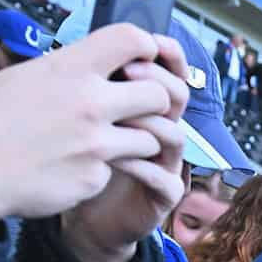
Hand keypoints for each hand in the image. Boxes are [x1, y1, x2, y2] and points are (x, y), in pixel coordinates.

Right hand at [0, 25, 187, 229]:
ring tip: (109, 142)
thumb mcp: (23, 76)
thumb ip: (66, 73)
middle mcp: (89, 103)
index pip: (129, 39)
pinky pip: (118, 171)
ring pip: (150, 139)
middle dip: (156, 102)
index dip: (146, 46)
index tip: (146, 56)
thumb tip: (94, 69)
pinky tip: (73, 166)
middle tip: (142, 109)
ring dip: (137, 141)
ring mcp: (96, 144)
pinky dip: (103, 169)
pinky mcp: (95, 178)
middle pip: (158, 95)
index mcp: (68, 69)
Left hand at [59, 34, 191, 261]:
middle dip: (156, 81)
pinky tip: (112, 157)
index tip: (145, 44)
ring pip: (174, 135)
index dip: (168, 58)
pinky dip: (139, 164)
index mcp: (147, 108)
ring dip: (146, 122)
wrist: (88, 216)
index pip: (171, 73)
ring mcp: (167, 164)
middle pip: (179, 97)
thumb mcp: (84, 117)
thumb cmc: (83, 161)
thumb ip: (93, 87)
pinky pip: (162, 177)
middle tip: (127, 75)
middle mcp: (163, 132)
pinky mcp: (164, 195)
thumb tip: (83, 49)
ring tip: (116, 117)